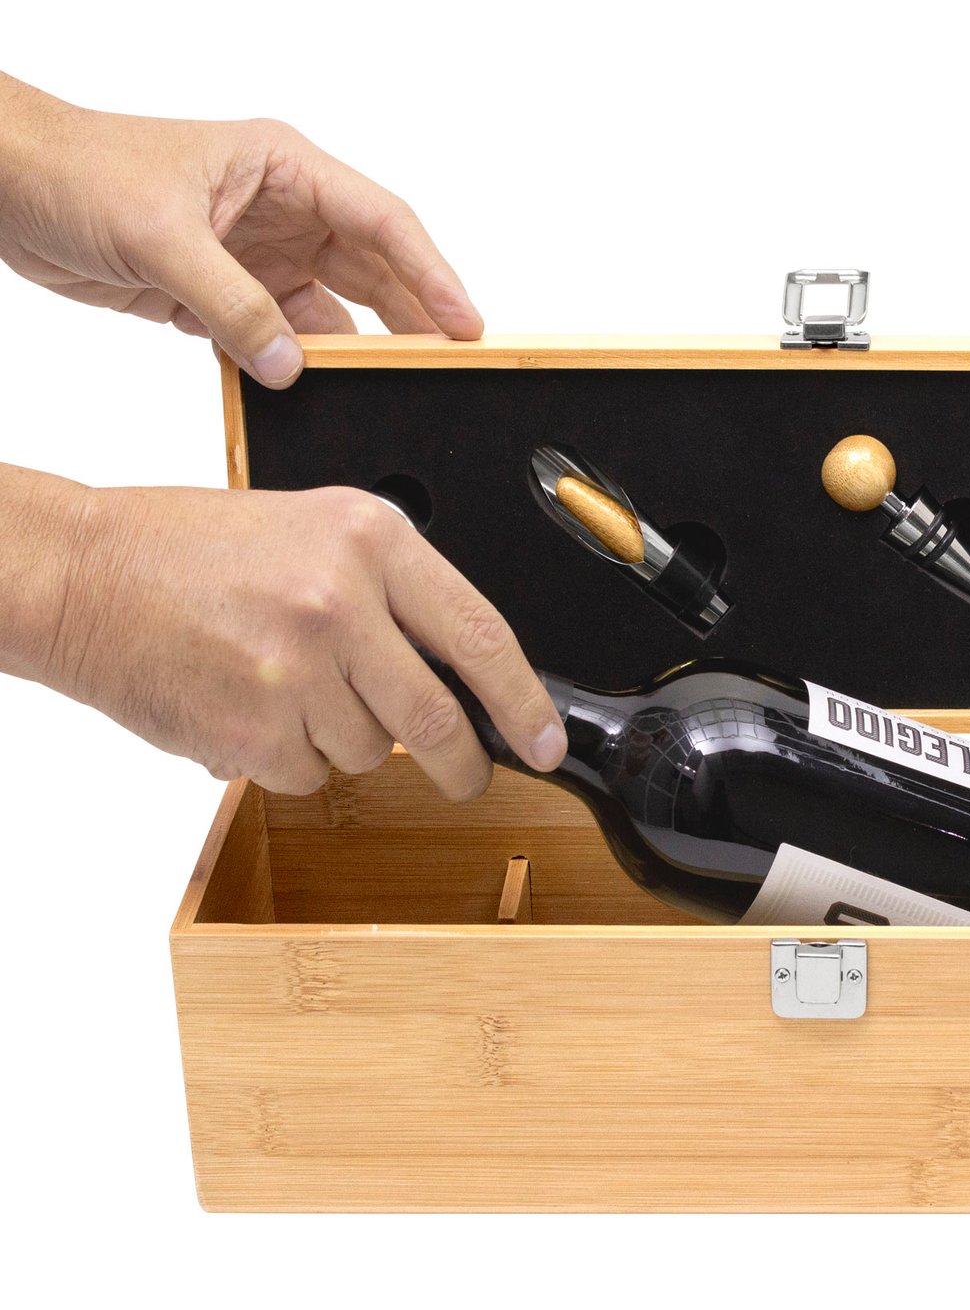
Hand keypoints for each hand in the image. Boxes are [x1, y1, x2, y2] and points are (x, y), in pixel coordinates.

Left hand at [0, 72, 481, 386]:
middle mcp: (281, 211)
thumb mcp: (162, 236)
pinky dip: (294, 367)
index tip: (465, 324)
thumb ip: (233, 306)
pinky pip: (283, 339)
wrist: (9, 186)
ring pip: (332, 313)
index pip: (382, 222)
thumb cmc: (77, 170)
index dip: (432, 274)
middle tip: (447, 368)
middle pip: (372, 272)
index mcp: (282, 168)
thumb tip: (289, 366)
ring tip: (387, 390)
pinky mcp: (228, 295)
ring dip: (352, 352)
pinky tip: (311, 391)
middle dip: (410, 320)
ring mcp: (258, 256)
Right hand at [2, 466, 565, 797]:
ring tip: (290, 690)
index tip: (546, 741)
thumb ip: (395, 593)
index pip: (481, 634)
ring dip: (347, 744)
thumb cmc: (194, 551)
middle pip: (437, 718)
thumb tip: (467, 675)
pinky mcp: (253, 729)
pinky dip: (293, 761)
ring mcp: (296, 670)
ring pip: (369, 753)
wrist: (83, 574)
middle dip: (462, 763)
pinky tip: (254, 712)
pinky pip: (310, 776)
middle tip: (465, 773)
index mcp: (370, 539)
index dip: (524, 701)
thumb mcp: (316, 534)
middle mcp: (340, 601)